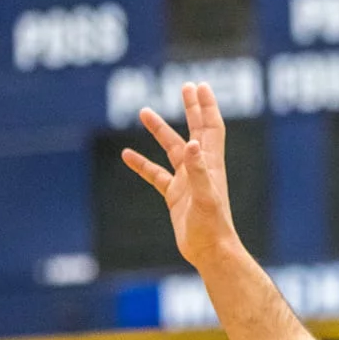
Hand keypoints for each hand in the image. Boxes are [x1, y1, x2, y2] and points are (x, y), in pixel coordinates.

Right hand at [120, 82, 240, 269]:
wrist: (209, 253)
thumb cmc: (211, 226)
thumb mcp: (204, 196)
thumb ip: (198, 171)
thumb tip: (194, 143)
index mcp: (211, 165)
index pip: (211, 128)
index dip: (206, 107)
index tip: (199, 86)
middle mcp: (201, 169)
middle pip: (196, 131)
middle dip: (191, 108)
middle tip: (184, 86)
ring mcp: (187, 182)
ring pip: (172, 150)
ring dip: (160, 131)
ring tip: (143, 111)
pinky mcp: (176, 196)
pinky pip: (156, 175)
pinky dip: (142, 165)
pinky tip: (127, 155)